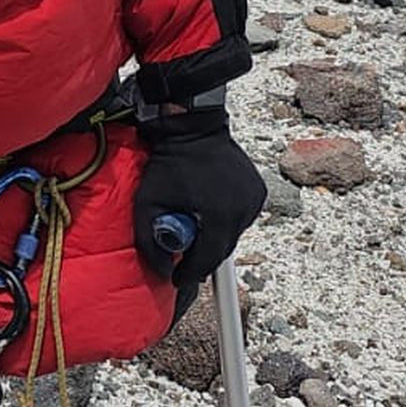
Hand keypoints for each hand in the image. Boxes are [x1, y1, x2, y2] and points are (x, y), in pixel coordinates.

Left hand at [133, 110, 265, 285]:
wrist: (192, 127)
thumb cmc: (168, 163)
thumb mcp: (147, 203)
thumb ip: (150, 241)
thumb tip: (162, 270)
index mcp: (220, 214)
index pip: (208, 259)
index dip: (190, 274)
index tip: (177, 279)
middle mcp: (243, 208)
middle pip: (222, 250)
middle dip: (202, 258)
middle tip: (183, 260)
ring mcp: (254, 198)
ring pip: (233, 235)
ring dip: (214, 238)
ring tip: (196, 227)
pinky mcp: (258, 190)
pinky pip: (241, 219)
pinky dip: (226, 222)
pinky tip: (210, 211)